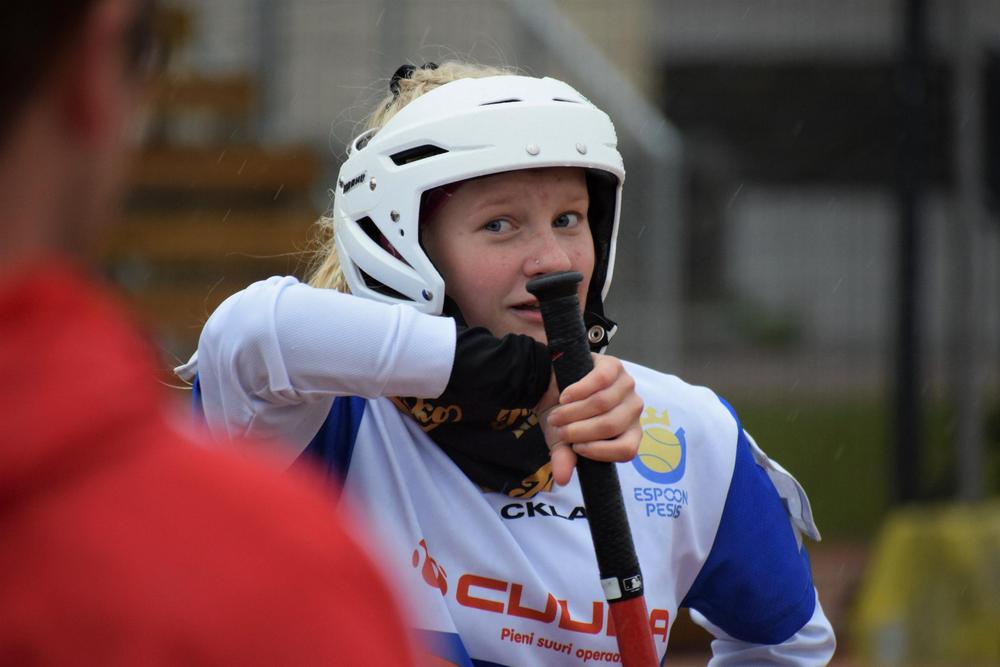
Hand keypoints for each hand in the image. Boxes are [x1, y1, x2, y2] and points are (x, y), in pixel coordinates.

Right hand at [536, 354, 642, 485]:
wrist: (550, 386)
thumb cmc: (563, 417)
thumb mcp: (561, 441)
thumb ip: (565, 458)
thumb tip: (562, 479)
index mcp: (629, 433)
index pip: (627, 450)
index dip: (599, 451)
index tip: (575, 448)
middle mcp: (634, 410)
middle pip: (610, 425)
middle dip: (578, 430)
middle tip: (559, 428)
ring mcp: (627, 386)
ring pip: (603, 403)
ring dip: (573, 411)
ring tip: (557, 415)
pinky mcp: (614, 366)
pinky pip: (601, 380)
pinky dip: (578, 391)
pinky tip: (565, 396)